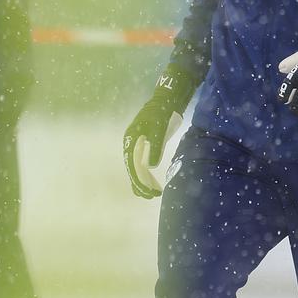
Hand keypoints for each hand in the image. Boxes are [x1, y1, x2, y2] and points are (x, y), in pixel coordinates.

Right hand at [124, 66, 193, 198]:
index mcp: (130, 140)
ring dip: (144, 181)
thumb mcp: (158, 127)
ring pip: (137, 168)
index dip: (138, 180)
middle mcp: (131, 144)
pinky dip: (147, 175)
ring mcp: (138, 145)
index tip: (147, 191)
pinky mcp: (146, 146)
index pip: (132, 165)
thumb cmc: (162, 112)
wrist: (167, 100)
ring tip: (152, 194)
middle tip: (151, 196)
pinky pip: (144, 164)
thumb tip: (151, 166)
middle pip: (133, 169)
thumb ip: (155, 145)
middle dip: (141, 184)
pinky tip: (153, 184)